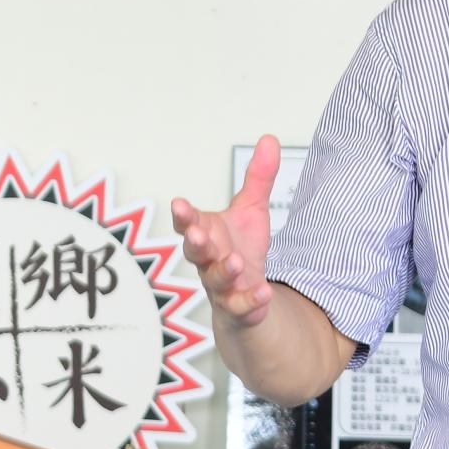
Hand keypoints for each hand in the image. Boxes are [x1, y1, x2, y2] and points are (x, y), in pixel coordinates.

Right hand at [172, 135, 281, 326]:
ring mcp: (221, 287)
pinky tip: (263, 292)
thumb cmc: (241, 249)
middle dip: (195, 243)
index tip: (179, 204)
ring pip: (215, 280)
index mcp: (207, 234)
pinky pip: (240, 307)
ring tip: (235, 262)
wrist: (248, 295)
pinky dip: (250, 301)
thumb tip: (269, 139)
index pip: (189, 223)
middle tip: (198, 235)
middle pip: (194, 252)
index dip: (184, 216)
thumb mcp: (252, 211)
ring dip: (223, 271)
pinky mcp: (238, 309)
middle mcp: (208, 260)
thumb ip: (258, 178)